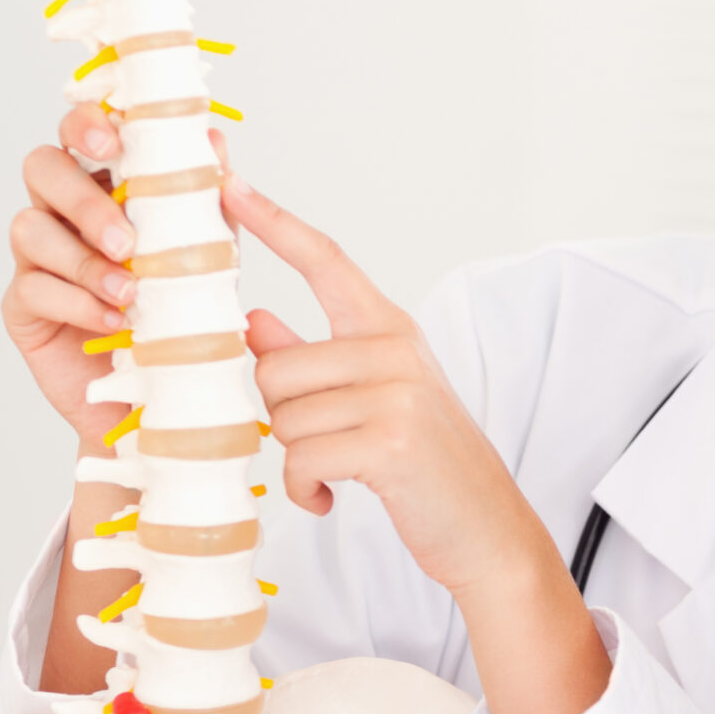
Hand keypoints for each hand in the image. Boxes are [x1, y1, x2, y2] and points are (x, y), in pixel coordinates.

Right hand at [1, 105, 223, 443]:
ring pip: (29, 228)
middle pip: (42, 168)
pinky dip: (78, 302)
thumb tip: (213, 141)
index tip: (114, 142)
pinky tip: (114, 321)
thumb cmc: (179, 316)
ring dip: (84, 259)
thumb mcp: (205, 256)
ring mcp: (37, 258)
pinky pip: (33, 287)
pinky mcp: (23, 306)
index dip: (86, 125)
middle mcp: (62, 213)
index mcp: (103, 187)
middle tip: (125, 239)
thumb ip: (204, 201)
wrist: (164, 396)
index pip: (78, 134)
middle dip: (81, 197)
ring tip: (130, 291)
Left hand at [232, 176, 548, 598]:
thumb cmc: (426, 466)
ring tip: (335, 474)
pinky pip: (301, 459)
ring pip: (283, 417)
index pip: (326, 261)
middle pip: (275, 368)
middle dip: (282, 419)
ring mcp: (396, 393)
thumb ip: (312, 358)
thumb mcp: (375, 400)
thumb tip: (254, 321)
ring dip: (297, 459)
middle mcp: (395, 350)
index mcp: (391, 330)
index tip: (228, 185)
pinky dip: (305, 489)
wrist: (486, 528)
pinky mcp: (388, 441)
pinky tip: (328, 499)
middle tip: (322, 445)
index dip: (273, 221)